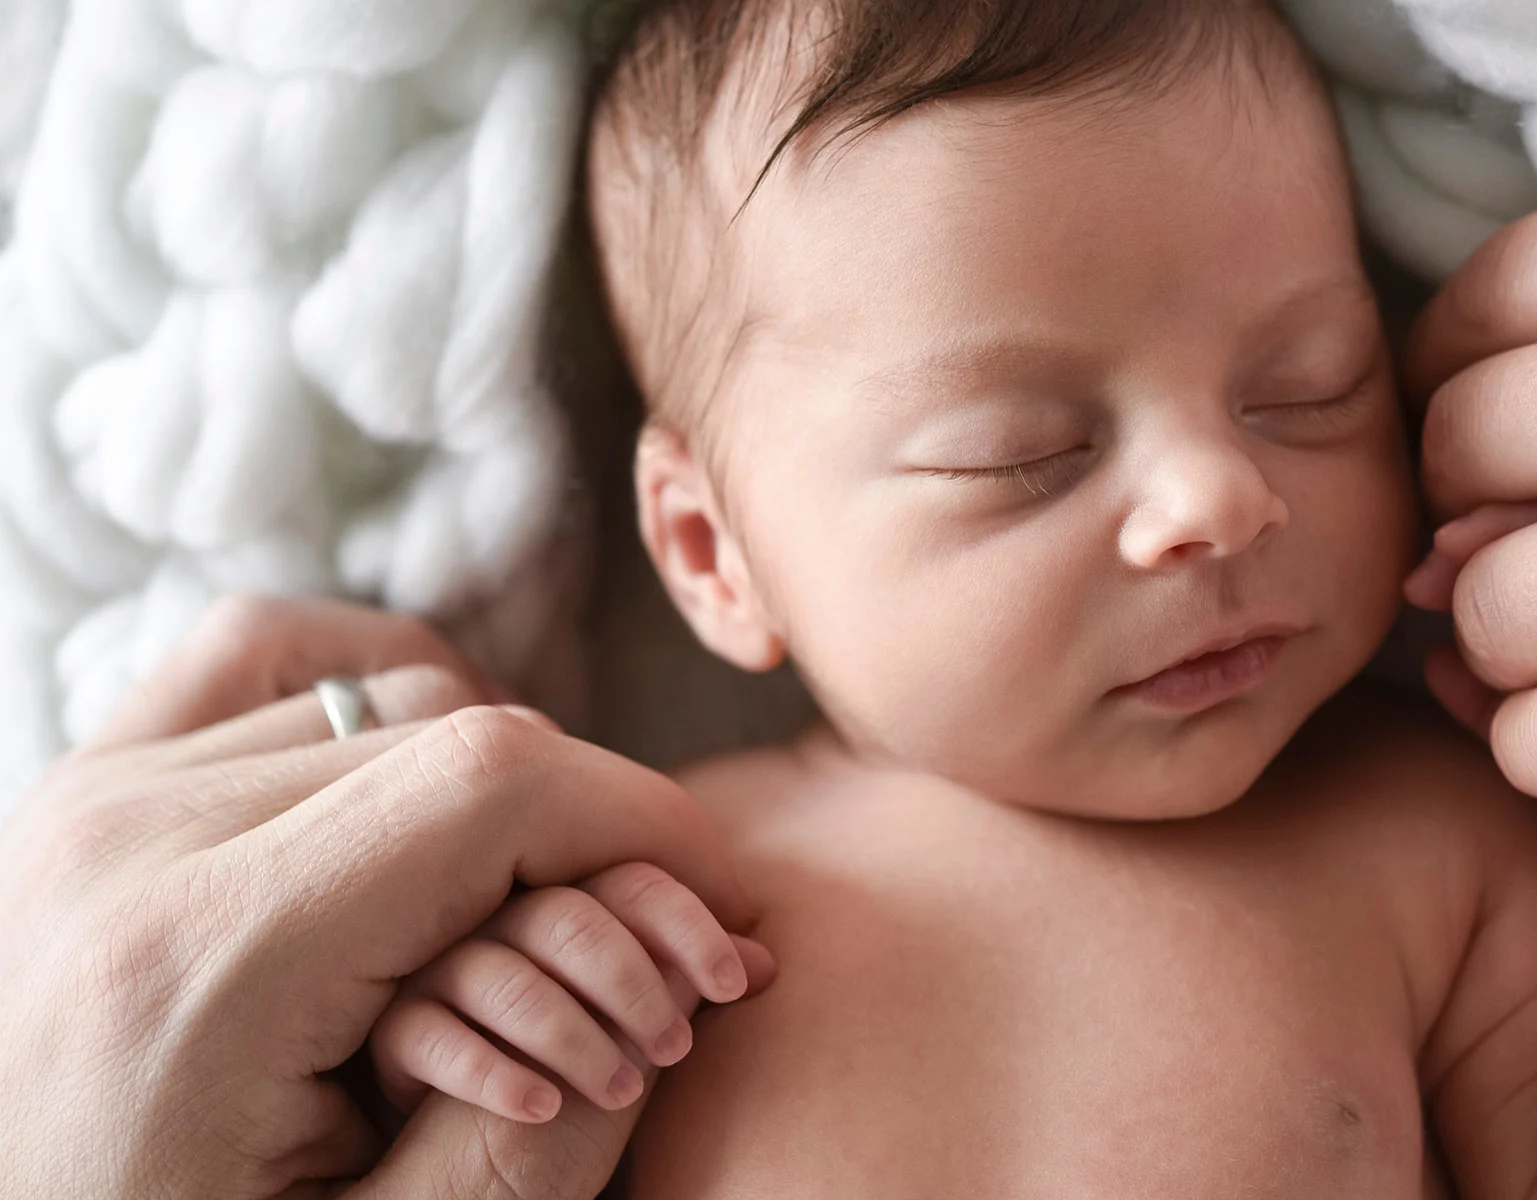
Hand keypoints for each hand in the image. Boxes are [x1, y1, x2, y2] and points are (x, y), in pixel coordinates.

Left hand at [0, 597, 773, 1199]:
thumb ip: (531, 1147)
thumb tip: (671, 999)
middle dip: (593, 826)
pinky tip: (421, 773)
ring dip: (492, 785)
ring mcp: (89, 799)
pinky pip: (258, 657)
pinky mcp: (78, 793)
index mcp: (205, 962)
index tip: (718, 898)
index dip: (646, 819)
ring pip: (380, 696)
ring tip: (531, 901)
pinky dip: (367, 683)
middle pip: (455, 733)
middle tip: (656, 936)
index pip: (492, 785)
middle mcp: (131, 842)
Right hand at [372, 862, 746, 1123]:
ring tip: (618, 1093)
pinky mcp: (396, 1032)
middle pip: (571, 920)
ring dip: (573, 1036)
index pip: (632, 884)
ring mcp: (442, 975)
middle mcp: (503, 928)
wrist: (488, 1162)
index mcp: (568, 910)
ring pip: (506, 977)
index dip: (691, 929)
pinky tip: (541, 1107)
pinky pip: (432, 1036)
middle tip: (677, 1048)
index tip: (738, 984)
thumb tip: (766, 960)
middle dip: (636, 984)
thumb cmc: (579, 1081)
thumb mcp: (641, 1038)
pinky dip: (493, 1072)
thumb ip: (685, 989)